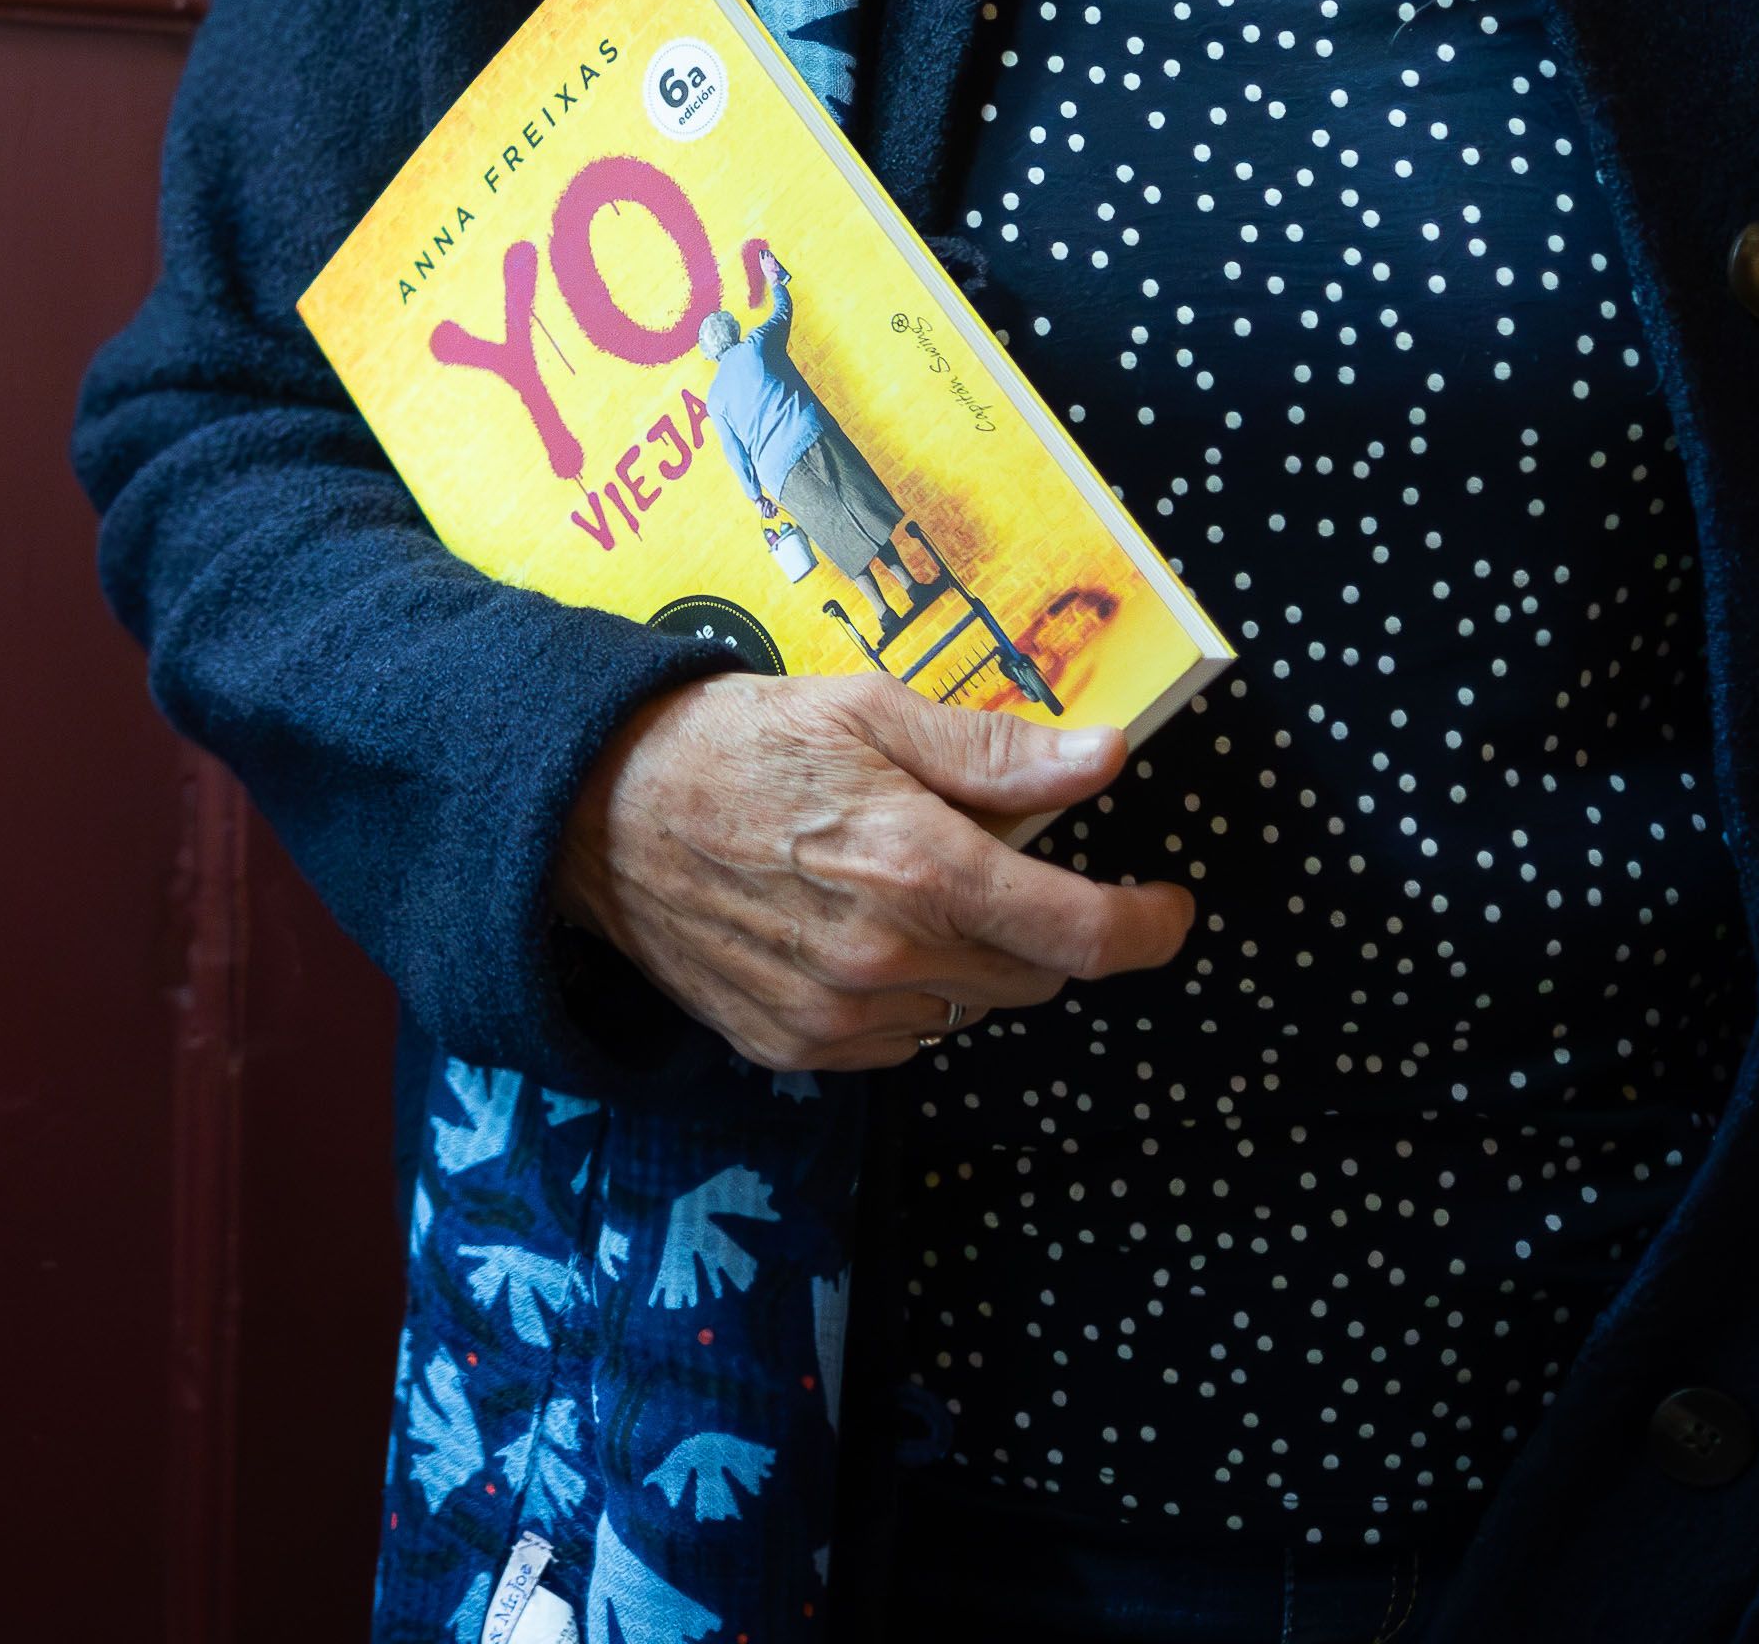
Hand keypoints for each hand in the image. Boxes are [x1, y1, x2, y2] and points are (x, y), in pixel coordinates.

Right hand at [552, 672, 1195, 1071]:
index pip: (1082, 934)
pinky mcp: (795, 1049)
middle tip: (982, 855)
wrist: (593, 812)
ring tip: (896, 886)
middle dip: (1037, 921)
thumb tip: (1103, 758)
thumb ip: (993, 749)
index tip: (1165, 908)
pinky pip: (902, 1039)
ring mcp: (838, 1017)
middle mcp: (886, 959)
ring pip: (969, 1009)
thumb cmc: (734, 742)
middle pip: (1035, 975)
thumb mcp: (868, 711)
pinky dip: (905, 993)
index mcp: (917, 867)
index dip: (1146, 926)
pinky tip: (850, 929)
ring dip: (967, 959)